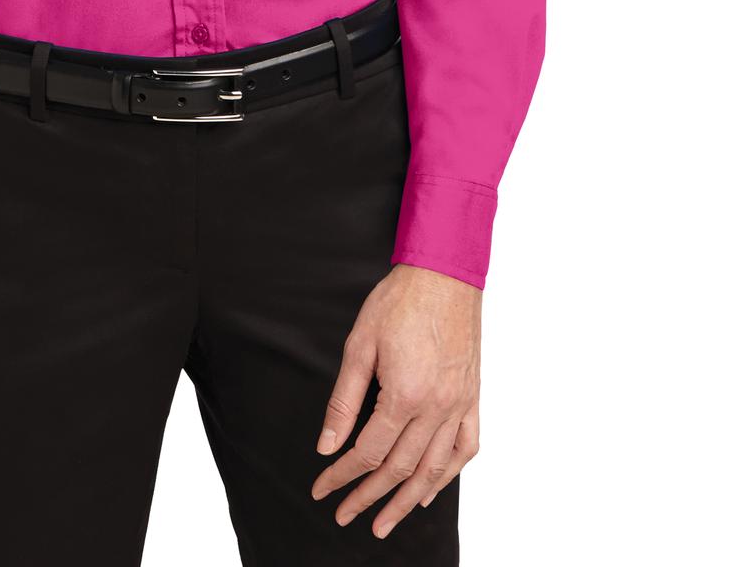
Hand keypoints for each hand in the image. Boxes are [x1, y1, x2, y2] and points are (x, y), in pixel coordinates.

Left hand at [310, 263, 480, 537]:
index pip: (367, 452)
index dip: (342, 476)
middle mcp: (436, 408)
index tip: (322, 489)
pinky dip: (449, 475)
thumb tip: (327, 444)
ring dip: (407, 500)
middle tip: (346, 515)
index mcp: (404, 395)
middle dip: (369, 497)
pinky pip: (466, 447)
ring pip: (434, 469)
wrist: (444, 272)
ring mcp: (459, 405)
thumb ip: (344, 399)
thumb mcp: (360, 344)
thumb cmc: (400, 301)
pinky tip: (431, 490)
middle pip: (399, 468)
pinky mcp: (472, 397)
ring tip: (386, 522)